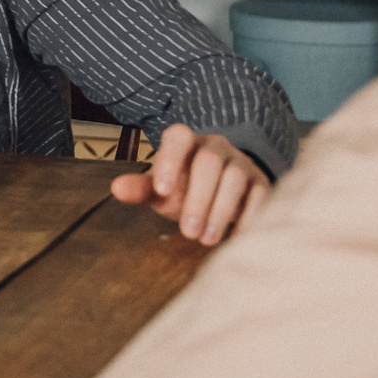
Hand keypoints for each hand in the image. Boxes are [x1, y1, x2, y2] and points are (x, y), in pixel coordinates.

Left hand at [109, 123, 270, 245]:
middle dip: (198, 198)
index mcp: (186, 142)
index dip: (169, 160)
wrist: (220, 193)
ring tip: (206, 239)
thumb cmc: (183, 190)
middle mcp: (215, 146)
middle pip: (209, 162)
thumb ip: (141, 188)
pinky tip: (235, 238)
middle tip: (188, 232)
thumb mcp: (161, 190)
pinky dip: (249, 216)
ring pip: (235, 177)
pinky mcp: (261, 181)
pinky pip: (261, 193)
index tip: (162, 191)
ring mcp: (240, 162)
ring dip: (221, 211)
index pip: (178, 137)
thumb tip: (116, 188)